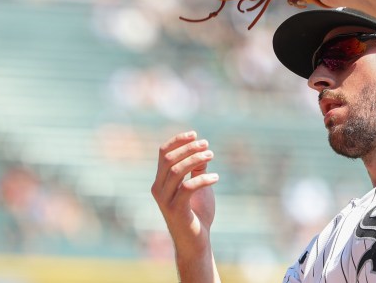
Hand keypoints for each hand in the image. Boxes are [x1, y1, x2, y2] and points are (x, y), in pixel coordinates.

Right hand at [151, 131, 218, 254]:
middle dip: (188, 148)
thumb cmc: (196, 213)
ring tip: (211, 156)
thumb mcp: (198, 186)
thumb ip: (196, 169)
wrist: (196, 242)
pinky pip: (187, 188)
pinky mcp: (176, 211)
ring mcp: (165, 200)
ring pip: (176, 171)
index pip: (163, 153)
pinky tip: (216, 177)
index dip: (177, 141)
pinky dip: (203, 180)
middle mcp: (158, 189)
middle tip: (207, 145)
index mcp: (161, 181)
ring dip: (195, 160)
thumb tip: (201, 150)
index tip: (195, 134)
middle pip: (169, 159)